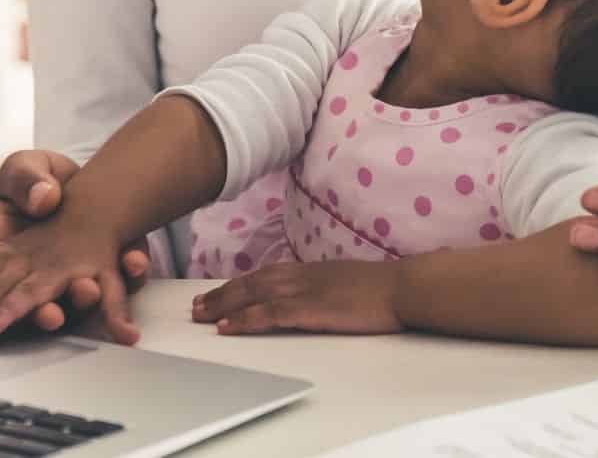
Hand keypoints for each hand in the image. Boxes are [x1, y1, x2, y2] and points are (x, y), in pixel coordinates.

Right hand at [0, 149, 150, 331]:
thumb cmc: (38, 177)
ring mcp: (74, 276)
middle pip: (33, 307)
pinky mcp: (110, 265)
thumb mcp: (24, 168)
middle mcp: (38, 276)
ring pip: (78, 302)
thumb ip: (26, 180)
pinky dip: (131, 270)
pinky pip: (123, 277)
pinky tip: (136, 261)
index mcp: (4, 253)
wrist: (78, 178)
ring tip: (89, 291)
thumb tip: (42, 201)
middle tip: (49, 315)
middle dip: (41, 314)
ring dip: (82, 302)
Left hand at [190, 260, 403, 335]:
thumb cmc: (381, 289)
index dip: (238, 284)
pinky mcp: (309, 309)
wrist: (401, 287)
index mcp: (309, 270)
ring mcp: (302, 291)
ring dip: (222, 305)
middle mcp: (299, 276)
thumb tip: (314, 295)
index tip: (219, 292)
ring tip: (200, 315)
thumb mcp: (345, 282)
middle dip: (221, 295)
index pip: (264, 275)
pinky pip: (268, 314)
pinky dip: (243, 319)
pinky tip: (226, 327)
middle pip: (250, 283)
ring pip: (251, 296)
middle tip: (196, 306)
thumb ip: (324, 286)